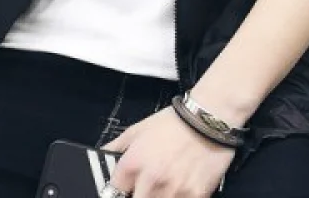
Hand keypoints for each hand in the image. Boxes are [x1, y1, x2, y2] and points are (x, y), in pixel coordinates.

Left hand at [105, 107, 236, 197]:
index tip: (126, 190)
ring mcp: (173, 192)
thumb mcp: (138, 130)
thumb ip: (116, 147)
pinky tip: (181, 187)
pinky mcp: (195, 197)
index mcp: (132, 164)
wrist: (208, 119)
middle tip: (147, 187)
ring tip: (166, 184)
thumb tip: (100, 156)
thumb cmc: (174, 122)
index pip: (113, 193)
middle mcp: (150, 181)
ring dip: (159, 197)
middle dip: (138, 195)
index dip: (119, 192)